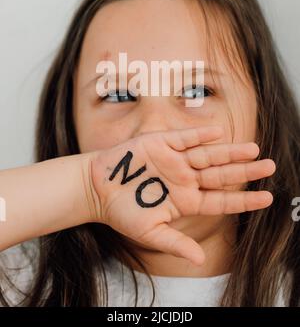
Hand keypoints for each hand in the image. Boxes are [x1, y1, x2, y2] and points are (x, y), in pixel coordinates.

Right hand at [89, 126, 274, 265]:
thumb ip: (175, 243)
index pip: (221, 200)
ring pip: (208, 155)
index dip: (244, 200)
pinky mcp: (161, 144)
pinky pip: (185, 139)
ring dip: (230, 152)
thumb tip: (199, 260)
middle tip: (270, 166)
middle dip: (245, 171)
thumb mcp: (150, 232)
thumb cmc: (122, 212)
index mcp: (186, 200)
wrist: (97, 188)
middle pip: (221, 174)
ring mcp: (175, 160)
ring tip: (254, 149)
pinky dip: (200, 136)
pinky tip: (219, 133)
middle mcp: (185, 179)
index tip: (268, 198)